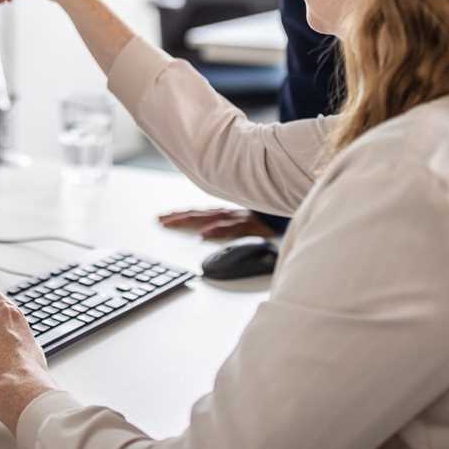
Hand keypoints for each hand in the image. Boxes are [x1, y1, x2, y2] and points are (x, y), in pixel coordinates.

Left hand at [158, 208, 278, 239]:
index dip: (180, 215)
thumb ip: (227, 227)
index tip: (163, 219)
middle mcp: (229, 213)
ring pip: (208, 219)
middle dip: (178, 217)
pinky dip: (216, 230)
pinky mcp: (250, 225)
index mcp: (225, 214)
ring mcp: (238, 218)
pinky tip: (204, 234)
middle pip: (198, 215)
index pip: (197, 214)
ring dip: (189, 220)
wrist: (288, 214)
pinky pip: (230, 228)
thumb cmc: (266, 220)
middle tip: (160, 221)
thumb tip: (207, 235)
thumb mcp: (244, 223)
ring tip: (173, 223)